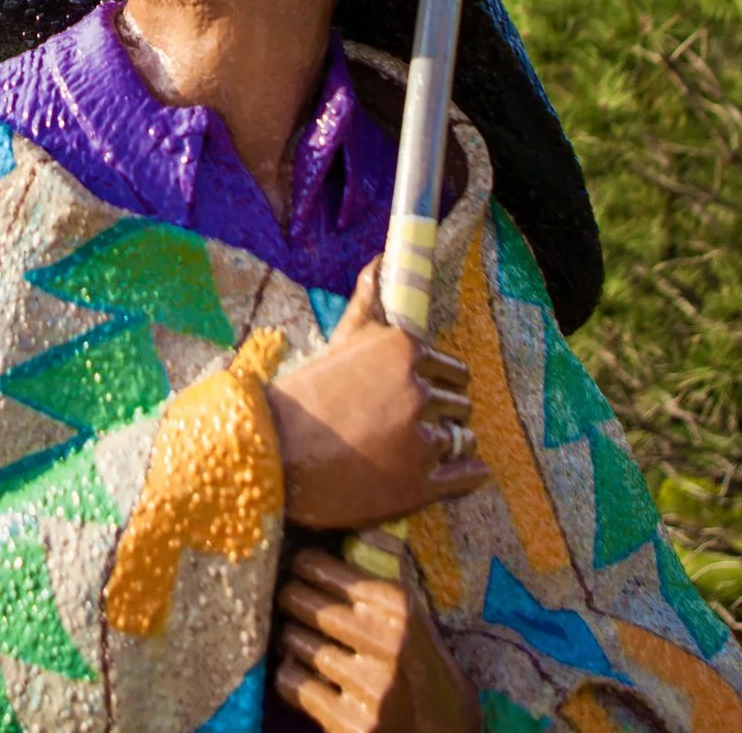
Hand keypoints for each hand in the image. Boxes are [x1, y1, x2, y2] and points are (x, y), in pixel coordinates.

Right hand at [268, 261, 487, 528]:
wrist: (273, 455)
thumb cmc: (306, 395)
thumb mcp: (340, 342)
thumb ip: (368, 301)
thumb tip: (381, 258)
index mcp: (404, 350)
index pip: (453, 370)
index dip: (435, 384)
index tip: (416, 394)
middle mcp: (418, 391)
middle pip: (461, 404)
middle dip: (442, 414)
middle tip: (411, 424)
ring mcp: (421, 441)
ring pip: (465, 439)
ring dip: (450, 444)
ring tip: (416, 449)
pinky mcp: (420, 484)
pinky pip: (467, 477)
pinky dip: (467, 476)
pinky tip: (456, 473)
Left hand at [275, 546, 478, 732]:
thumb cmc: (433, 680)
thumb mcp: (423, 628)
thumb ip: (386, 593)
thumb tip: (352, 540)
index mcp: (402, 608)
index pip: (323, 567)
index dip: (303, 566)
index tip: (298, 568)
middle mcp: (386, 641)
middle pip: (300, 600)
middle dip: (291, 601)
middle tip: (291, 602)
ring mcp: (368, 685)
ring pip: (294, 641)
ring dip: (291, 642)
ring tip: (299, 641)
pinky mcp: (352, 723)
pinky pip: (293, 684)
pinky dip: (291, 678)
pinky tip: (302, 676)